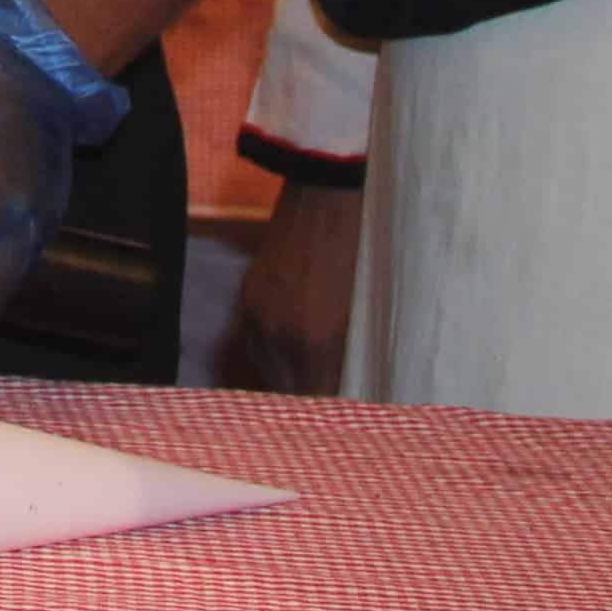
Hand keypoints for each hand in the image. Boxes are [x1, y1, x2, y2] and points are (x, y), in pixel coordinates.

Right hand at [226, 177, 362, 393]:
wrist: (327, 197)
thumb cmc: (361, 253)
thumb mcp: (363, 312)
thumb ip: (349, 353)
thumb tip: (346, 383)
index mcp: (316, 343)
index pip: (314, 399)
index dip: (327, 409)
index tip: (340, 413)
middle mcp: (279, 337)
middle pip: (284, 390)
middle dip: (304, 397)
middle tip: (325, 397)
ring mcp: (258, 315)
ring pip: (266, 367)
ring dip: (285, 375)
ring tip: (306, 375)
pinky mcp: (248, 296)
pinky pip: (254, 340)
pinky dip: (271, 349)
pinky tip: (289, 345)